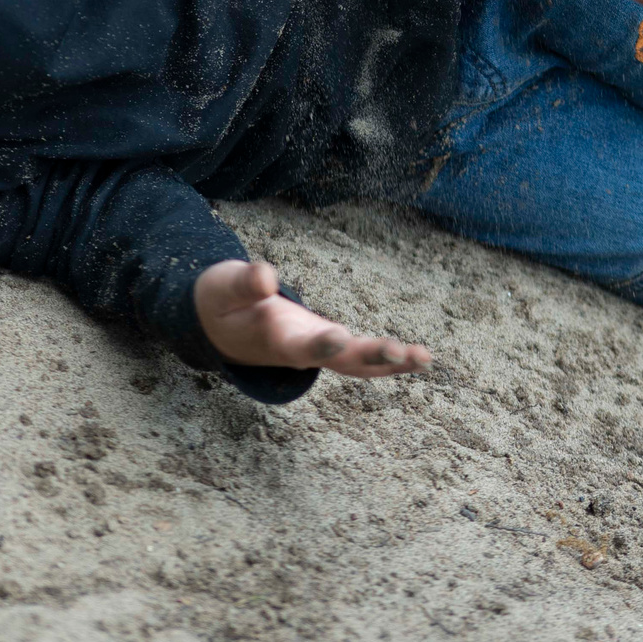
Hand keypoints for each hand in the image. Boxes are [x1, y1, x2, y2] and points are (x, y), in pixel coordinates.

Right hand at [194, 259, 431, 377]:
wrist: (217, 328)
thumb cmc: (221, 303)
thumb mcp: (223, 287)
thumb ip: (244, 283)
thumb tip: (266, 276)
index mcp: (272, 339)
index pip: (298, 345)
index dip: (319, 343)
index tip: (340, 337)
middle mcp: (299, 351)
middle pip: (339, 361)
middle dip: (370, 356)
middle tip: (400, 351)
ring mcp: (316, 350)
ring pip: (356, 365)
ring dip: (391, 364)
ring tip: (425, 357)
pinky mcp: (326, 344)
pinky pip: (361, 358)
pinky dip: (389, 359)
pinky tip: (419, 357)